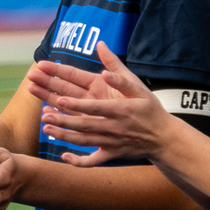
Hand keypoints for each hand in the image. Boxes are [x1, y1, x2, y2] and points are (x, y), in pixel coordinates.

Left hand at [30, 44, 168, 164]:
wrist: (165, 137)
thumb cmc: (150, 109)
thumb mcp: (139, 86)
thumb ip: (118, 70)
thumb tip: (101, 48)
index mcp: (120, 109)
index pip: (95, 106)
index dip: (77, 104)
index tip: (60, 100)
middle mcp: (114, 126)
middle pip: (85, 124)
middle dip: (63, 120)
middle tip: (44, 116)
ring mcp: (111, 142)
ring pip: (84, 141)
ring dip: (64, 136)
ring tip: (46, 128)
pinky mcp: (111, 154)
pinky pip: (94, 160)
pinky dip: (79, 161)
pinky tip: (63, 156)